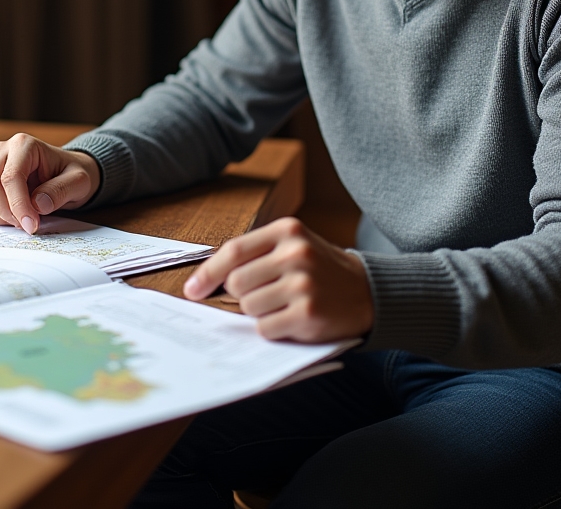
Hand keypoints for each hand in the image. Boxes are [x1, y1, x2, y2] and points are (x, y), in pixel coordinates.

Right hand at [0, 134, 100, 233]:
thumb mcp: (78, 181)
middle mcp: (4, 150)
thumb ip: (60, 191)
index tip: (31, 224)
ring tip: (24, 221)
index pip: (11, 176)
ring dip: (0, 214)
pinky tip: (16, 217)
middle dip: (5, 210)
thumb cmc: (72, 174)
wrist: (68, 173)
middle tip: (26, 226)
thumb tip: (37, 204)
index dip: (18, 204)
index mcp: (24, 144)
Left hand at [183, 217, 373, 342]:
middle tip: (264, 295)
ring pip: (249, 308)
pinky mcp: (308, 314)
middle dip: (241, 295)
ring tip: (283, 305)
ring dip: (259, 313)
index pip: (233, 251)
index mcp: (287, 231)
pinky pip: (266, 328)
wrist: (369, 291)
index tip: (192, 290)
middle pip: (237, 283)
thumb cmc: (320, 269)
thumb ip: (256, 255)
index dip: (207, 273)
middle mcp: (295, 253)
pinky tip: (292, 319)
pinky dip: (273, 329)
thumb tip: (208, 281)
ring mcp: (303, 284)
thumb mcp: (293, 246)